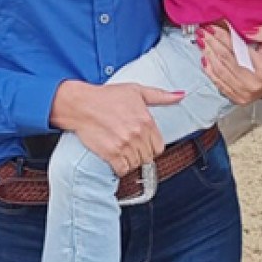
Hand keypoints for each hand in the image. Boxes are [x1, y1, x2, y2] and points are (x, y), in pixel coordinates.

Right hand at [49, 79, 183, 175]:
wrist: (80, 104)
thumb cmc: (106, 96)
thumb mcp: (136, 90)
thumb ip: (160, 95)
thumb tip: (181, 95)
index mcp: (146, 120)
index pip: (159, 146)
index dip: (151, 146)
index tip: (142, 143)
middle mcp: (137, 134)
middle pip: (148, 157)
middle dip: (141, 153)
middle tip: (130, 146)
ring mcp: (124, 145)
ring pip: (136, 164)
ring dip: (130, 161)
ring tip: (122, 150)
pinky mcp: (111, 154)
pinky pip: (123, 170)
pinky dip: (120, 168)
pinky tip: (115, 159)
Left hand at [200, 24, 261, 104]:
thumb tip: (246, 30)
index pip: (238, 50)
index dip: (223, 37)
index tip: (212, 27)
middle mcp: (253, 83)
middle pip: (226, 60)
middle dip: (212, 43)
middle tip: (202, 31)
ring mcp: (244, 93)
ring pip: (220, 71)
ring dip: (208, 54)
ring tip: (201, 41)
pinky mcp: (237, 98)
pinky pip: (218, 82)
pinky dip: (209, 70)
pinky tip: (204, 57)